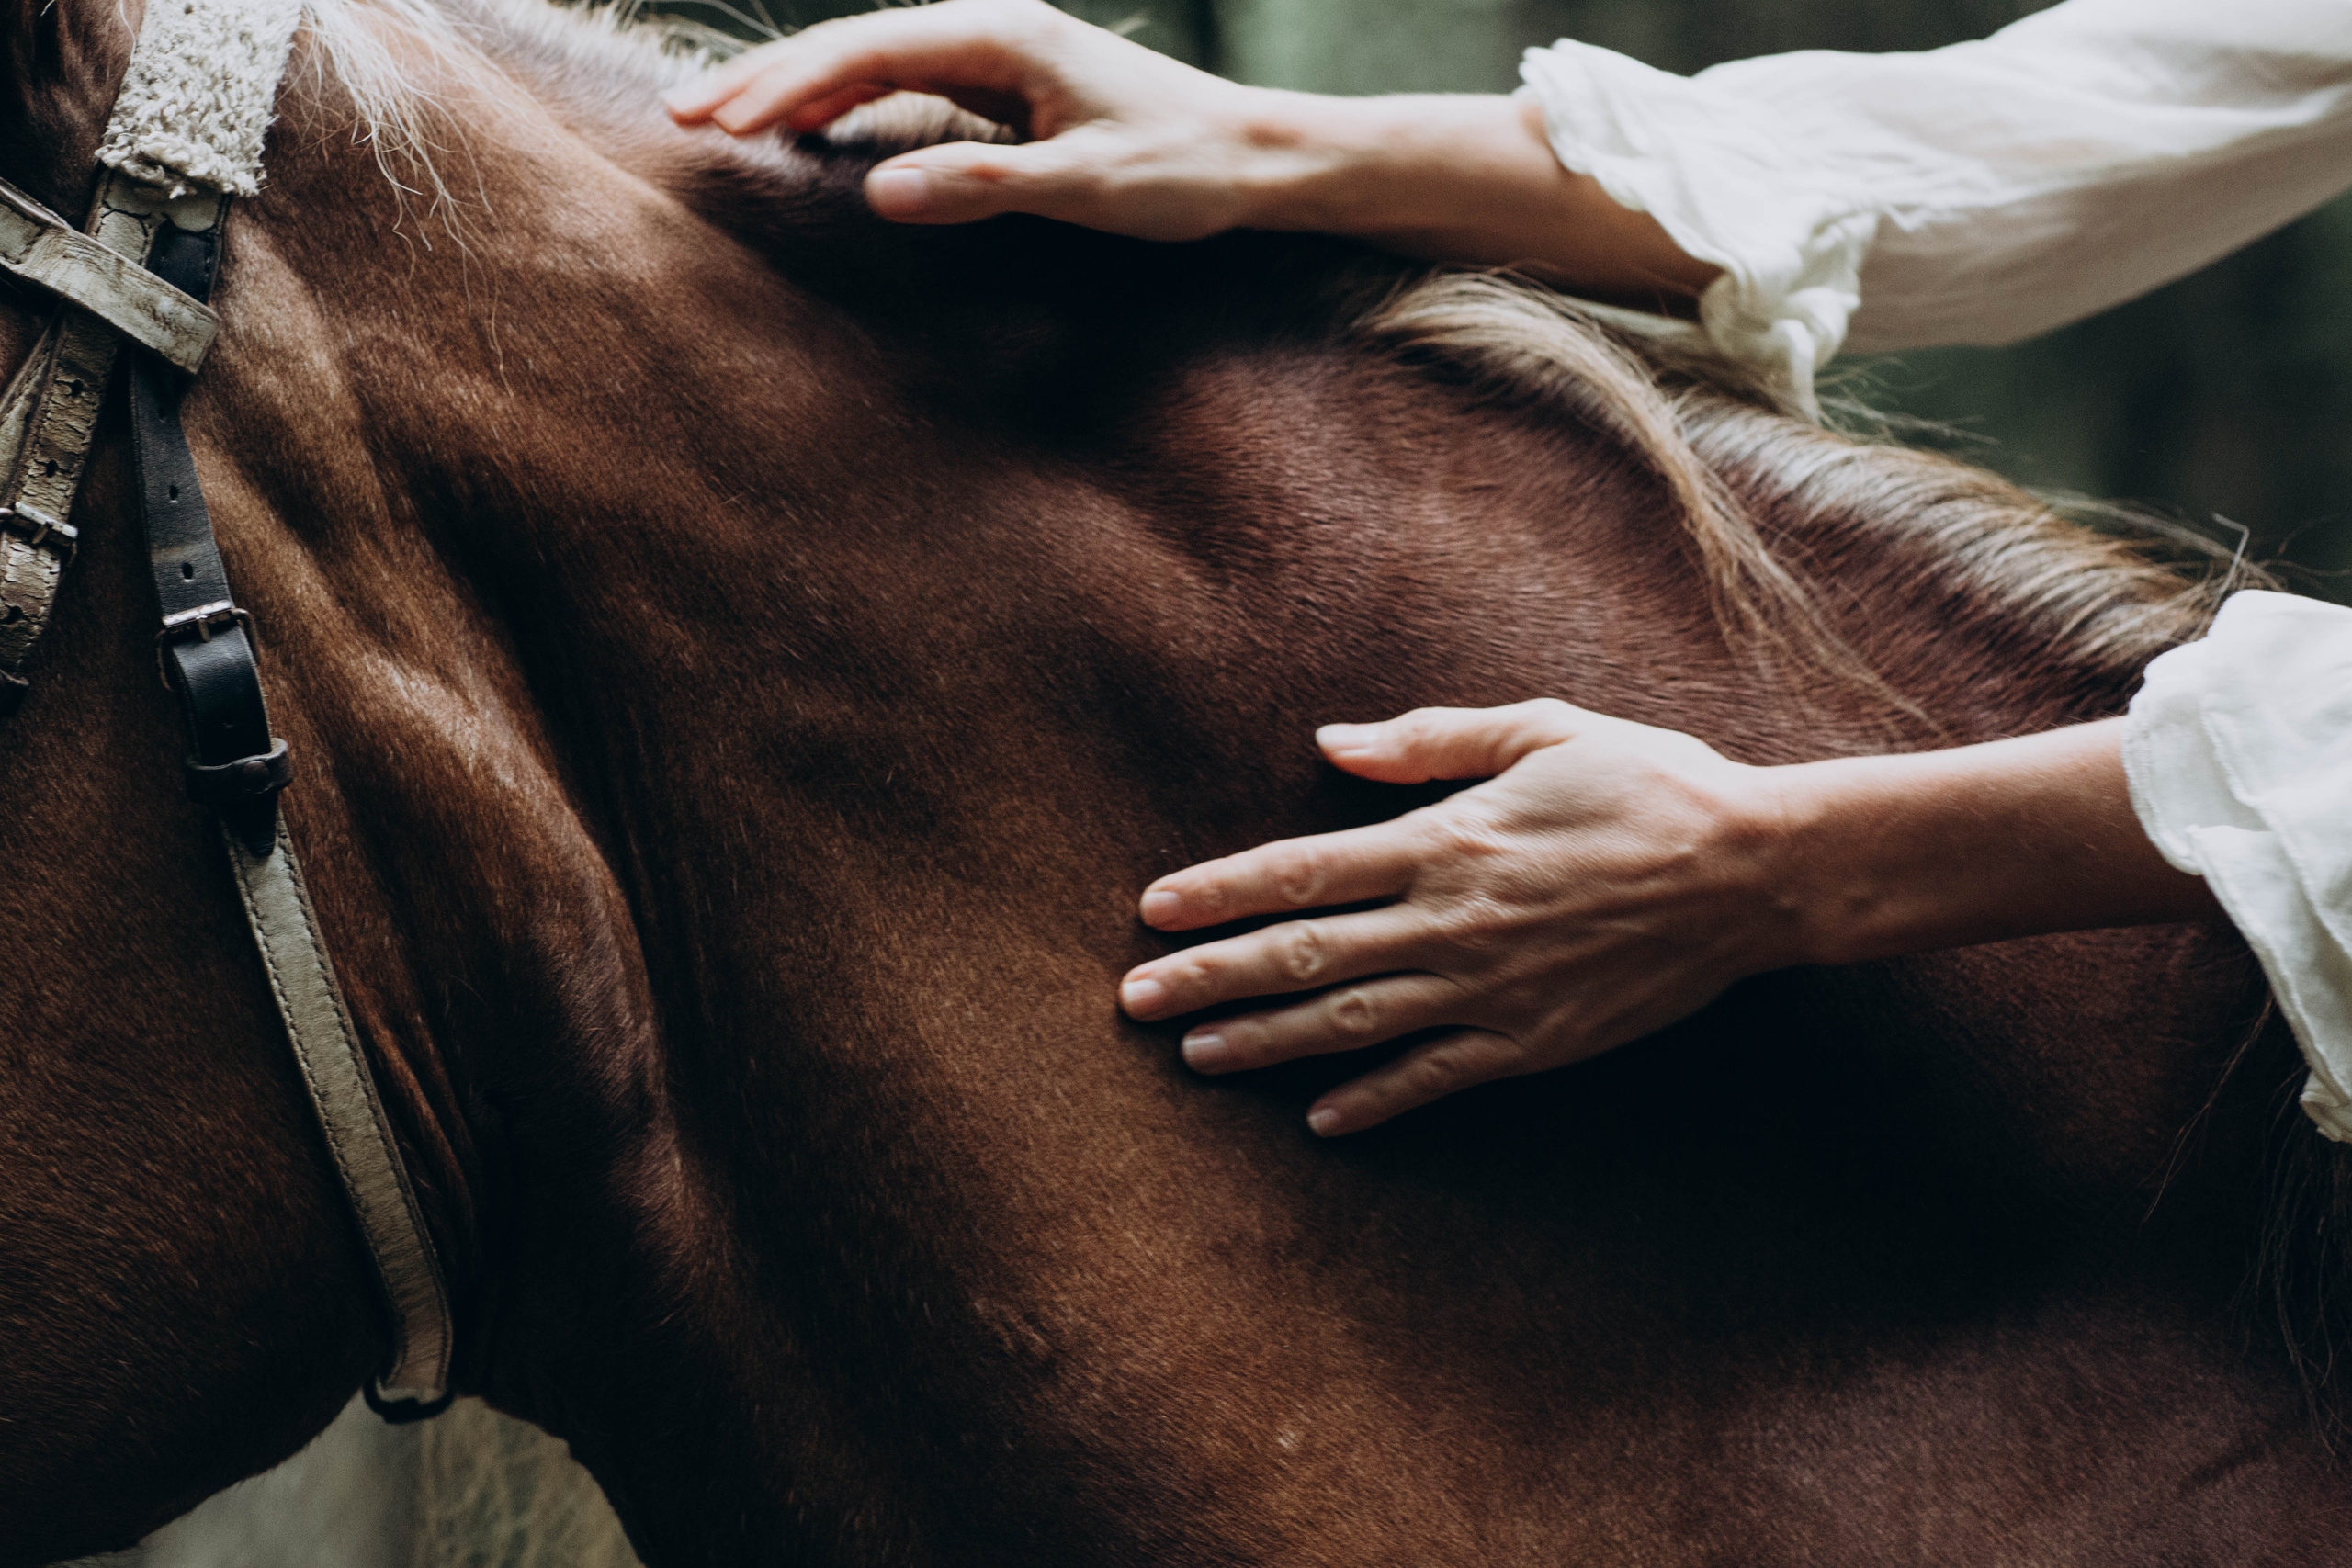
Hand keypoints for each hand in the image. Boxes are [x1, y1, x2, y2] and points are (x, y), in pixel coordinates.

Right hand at [661, 0, 1718, 293]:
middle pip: (857, 44)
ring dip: (802, 94)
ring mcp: (1004, 59)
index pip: (870, 48)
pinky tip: (817, 137)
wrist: (1265, 163)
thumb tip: (880, 193)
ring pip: (878, 64)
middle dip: (768, 80)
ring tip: (724, 127)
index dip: (787, 83)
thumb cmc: (1189, 172)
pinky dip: (853, 110)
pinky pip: (911, 90)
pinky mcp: (1014, 93)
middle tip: (683, 118)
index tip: (721, 122)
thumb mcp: (1088, 186)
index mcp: (1007, 38)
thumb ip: (984, 186)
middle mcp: (998, 33)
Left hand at [1118, 701, 1802, 1135]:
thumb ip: (1429, 742)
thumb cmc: (1649, 784)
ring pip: (1351, 1026)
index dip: (1219, 892)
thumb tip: (1329, 742)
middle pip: (1302, 956)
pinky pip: (1436, 1079)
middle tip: (1133, 1002)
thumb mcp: (1542, 730)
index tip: (1151, 911)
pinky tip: (1321, 1120)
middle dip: (1209, 978)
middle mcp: (1450, 923)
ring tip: (1196, 1057)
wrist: (1754, 873)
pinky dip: (1376, 1101)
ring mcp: (1489, 992)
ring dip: (1265, 1043)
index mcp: (1444, 841)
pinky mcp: (1533, 1043)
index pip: (1301, 872)